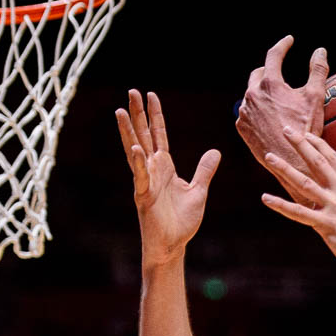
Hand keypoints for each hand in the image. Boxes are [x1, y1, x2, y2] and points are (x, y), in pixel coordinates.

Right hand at [116, 90, 220, 268]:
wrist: (173, 244)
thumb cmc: (182, 220)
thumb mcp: (199, 191)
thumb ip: (205, 170)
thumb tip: (215, 151)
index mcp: (165, 166)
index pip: (159, 135)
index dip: (155, 115)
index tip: (150, 94)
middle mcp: (153, 169)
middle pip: (144, 135)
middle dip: (138, 114)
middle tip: (131, 90)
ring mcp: (146, 181)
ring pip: (135, 150)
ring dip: (128, 131)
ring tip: (120, 111)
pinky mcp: (144, 195)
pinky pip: (141, 176)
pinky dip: (139, 162)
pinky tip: (136, 148)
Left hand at [236, 36, 328, 204]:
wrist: (291, 162)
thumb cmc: (305, 130)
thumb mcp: (316, 99)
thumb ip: (317, 70)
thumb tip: (320, 50)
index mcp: (270, 84)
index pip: (274, 55)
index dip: (283, 45)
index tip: (289, 41)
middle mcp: (251, 95)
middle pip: (258, 74)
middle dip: (269, 71)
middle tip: (281, 75)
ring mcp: (244, 112)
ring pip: (251, 94)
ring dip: (262, 93)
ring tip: (277, 101)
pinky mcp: (242, 128)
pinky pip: (247, 113)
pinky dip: (257, 111)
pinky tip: (269, 118)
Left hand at [260, 131, 335, 284]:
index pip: (334, 159)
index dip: (318, 145)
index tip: (305, 133)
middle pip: (318, 163)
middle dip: (301, 145)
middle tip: (286, 129)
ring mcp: (335, 208)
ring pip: (304, 183)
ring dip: (285, 168)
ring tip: (269, 156)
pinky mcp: (327, 226)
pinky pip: (299, 213)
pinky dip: (280, 205)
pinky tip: (265, 198)